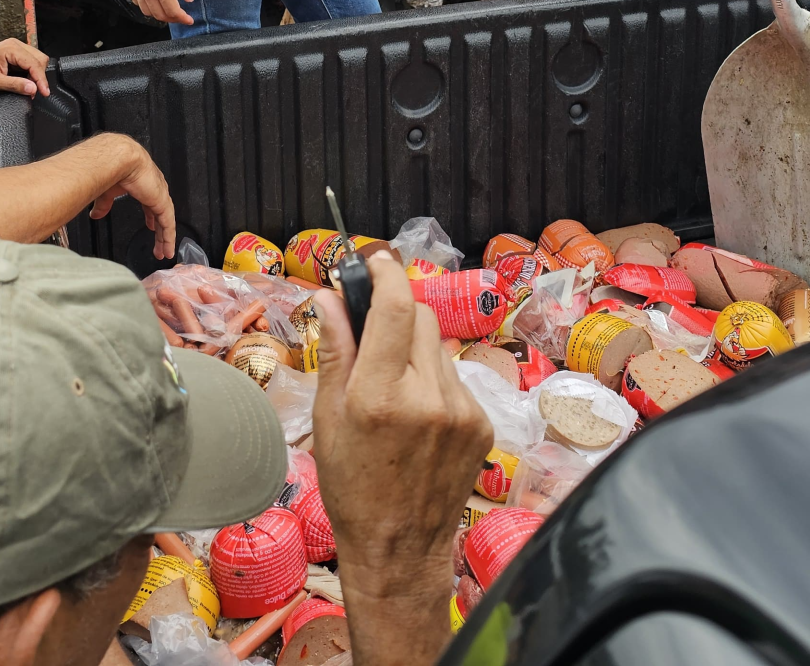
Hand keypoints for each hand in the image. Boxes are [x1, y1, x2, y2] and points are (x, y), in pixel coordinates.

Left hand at [0, 38, 50, 96]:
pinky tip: (26, 82)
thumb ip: (15, 85)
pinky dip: (30, 73)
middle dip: (40, 76)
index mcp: (11, 48)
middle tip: (36, 92)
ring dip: (36, 74)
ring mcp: (14, 48)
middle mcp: (14, 45)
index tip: (45, 92)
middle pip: (39, 59)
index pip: (34, 63)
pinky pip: (28, 62)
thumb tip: (33, 88)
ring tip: (30, 88)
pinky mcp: (12, 54)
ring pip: (36, 60)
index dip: (41, 79)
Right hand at [88, 134, 175, 258]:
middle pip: (160, 215)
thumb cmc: (113, 167)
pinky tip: (167, 247)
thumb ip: (104, 204)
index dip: (151, 216)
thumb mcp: (107, 191)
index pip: (150, 204)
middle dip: (160, 231)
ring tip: (165, 252)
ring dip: (165, 238)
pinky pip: (168, 224)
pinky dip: (168, 237)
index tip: (151, 226)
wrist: (120, 159)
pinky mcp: (162, 202)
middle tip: (160, 246)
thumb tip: (96, 215)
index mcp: (143, 185)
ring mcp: (160, 196)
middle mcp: (155, 190)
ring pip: (166, 222)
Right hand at [117, 0, 194, 26]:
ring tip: (168, 10)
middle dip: (172, 18)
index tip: (189, 20)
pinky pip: (137, 2)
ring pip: (147, 11)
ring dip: (159, 14)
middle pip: (159, 15)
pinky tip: (154, 0)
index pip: (172, 11)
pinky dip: (147, 6)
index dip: (182, 18)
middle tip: (181, 16)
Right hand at [312, 256, 491, 665]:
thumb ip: (335, 351)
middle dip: (396, 314)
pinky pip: (455, 377)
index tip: (375, 259)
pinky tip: (419, 416)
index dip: (386, 271)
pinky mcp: (482, 422)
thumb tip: (330, 297)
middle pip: (420, 316)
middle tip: (373, 336)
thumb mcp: (328, 419)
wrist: (399, 549)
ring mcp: (462, 410)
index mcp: (381, 395)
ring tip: (394, 392)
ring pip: (438, 347)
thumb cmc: (352, 487)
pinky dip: (435, 381)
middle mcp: (427, 397)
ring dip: (415, 351)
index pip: (395, 306)